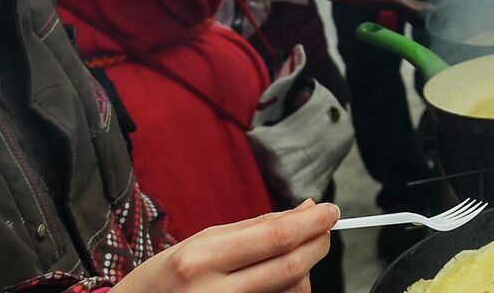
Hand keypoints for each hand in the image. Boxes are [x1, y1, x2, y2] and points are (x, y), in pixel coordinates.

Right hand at [112, 200, 336, 292]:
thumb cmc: (164, 279)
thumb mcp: (199, 243)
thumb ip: (253, 228)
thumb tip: (304, 210)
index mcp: (201, 259)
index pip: (274, 238)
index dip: (311, 222)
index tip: (329, 210)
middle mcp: (213, 292)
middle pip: (290, 267)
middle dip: (318, 243)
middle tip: (327, 226)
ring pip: (291, 290)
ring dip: (304, 269)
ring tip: (293, 256)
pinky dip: (289, 289)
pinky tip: (278, 280)